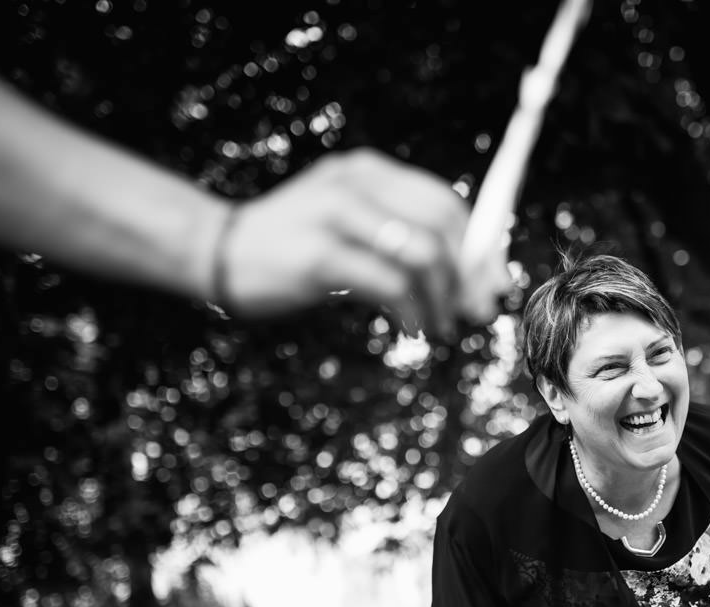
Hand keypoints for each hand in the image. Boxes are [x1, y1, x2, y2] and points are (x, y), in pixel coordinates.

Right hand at [218, 148, 488, 335]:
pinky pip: (391, 286)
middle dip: (470, 275)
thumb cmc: (293, 244)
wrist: (216, 250)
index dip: (480, 246)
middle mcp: (357, 183)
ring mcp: (337, 215)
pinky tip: (412, 331)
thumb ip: (401, 237)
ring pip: (423, 255)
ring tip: (442, 327)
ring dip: (444, 300)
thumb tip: (471, 274)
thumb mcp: (351, 226)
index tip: (493, 284)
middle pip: (443, 225)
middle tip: (475, 312)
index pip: (445, 202)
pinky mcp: (320, 256)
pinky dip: (413, 314)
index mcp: (369, 171)